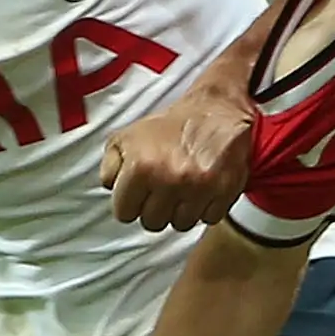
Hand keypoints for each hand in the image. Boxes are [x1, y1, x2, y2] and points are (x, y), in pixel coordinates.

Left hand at [100, 82, 255, 231]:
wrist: (215, 111)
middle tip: (161, 192)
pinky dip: (205, 209)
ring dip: (180, 211)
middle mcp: (169, 180)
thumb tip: (111, 189)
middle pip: (152, 223)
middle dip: (155, 209)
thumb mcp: (127, 137)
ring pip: (180, 224)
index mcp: (141, 167)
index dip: (130, 204)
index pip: (124, 213)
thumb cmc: (172, 126)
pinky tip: (201, 191)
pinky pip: (208, 218)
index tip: (138, 196)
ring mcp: (198, 189)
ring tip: (182, 190)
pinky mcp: (223, 192)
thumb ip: (110, 166)